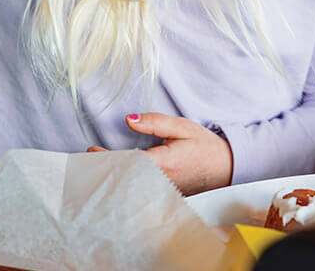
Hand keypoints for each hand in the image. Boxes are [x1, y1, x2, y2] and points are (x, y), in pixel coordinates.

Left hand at [86, 113, 233, 194]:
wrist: (229, 168)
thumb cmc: (205, 146)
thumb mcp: (182, 127)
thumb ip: (155, 122)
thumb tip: (128, 119)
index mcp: (164, 163)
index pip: (128, 162)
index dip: (107, 158)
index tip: (91, 151)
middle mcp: (163, 181)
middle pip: (126, 178)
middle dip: (106, 170)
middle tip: (85, 162)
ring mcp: (165, 192)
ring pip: (133, 187)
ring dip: (114, 178)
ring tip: (94, 169)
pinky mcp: (167, 196)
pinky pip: (142, 192)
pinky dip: (127, 185)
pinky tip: (115, 180)